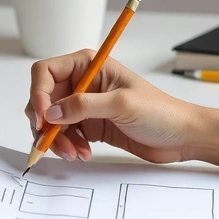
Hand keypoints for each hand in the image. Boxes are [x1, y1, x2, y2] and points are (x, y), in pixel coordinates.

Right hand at [24, 49, 202, 163]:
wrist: (181, 137)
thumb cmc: (161, 112)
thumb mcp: (122, 103)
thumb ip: (84, 106)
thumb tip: (50, 113)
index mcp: (89, 65)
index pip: (46, 72)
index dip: (38, 94)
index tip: (42, 117)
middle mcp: (83, 83)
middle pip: (44, 100)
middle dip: (45, 124)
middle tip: (55, 142)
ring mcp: (85, 106)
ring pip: (51, 122)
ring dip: (57, 139)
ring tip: (75, 153)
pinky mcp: (89, 126)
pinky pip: (65, 136)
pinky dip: (68, 146)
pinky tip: (83, 153)